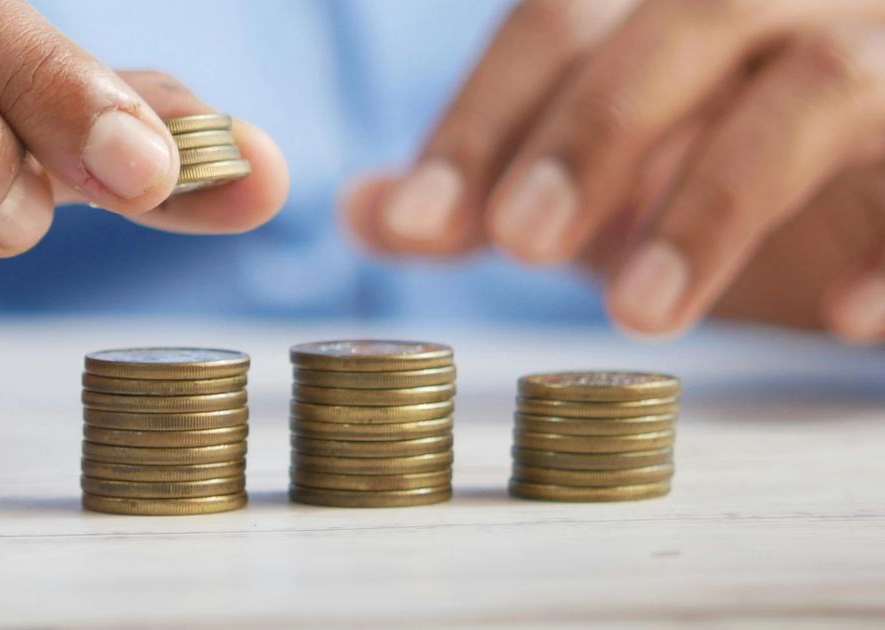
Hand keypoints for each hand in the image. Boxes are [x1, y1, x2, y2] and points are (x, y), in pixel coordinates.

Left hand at [344, 0, 884, 342]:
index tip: (416, 222)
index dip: (481, 117)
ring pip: (818, 90)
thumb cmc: (717, 157)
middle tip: (519, 240)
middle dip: (595, 131)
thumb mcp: (599, 174)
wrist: (878, 174)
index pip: (561, 18)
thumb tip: (365, 211)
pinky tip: (845, 320)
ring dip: (717, 201)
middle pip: (686, 20)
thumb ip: (488, 182)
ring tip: (638, 314)